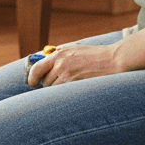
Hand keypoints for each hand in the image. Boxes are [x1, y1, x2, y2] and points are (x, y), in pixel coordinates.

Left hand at [26, 30, 144, 86]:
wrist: (113, 60)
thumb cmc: (94, 54)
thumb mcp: (74, 48)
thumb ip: (59, 53)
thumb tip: (45, 59)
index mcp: (58, 54)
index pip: (36, 68)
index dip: (31, 77)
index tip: (32, 83)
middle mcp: (61, 65)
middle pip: (45, 82)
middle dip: (48, 84)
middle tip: (57, 84)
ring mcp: (69, 77)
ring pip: (54, 90)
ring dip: (58, 90)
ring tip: (70, 85)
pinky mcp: (77, 87)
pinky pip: (64, 95)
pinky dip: (66, 95)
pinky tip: (74, 90)